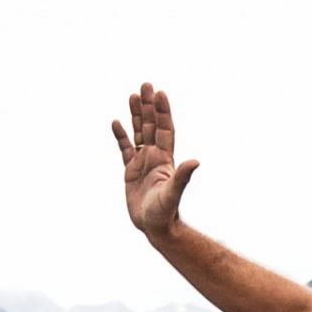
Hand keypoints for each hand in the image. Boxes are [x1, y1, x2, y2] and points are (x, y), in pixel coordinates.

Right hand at [114, 83, 195, 238]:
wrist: (155, 227)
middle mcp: (155, 157)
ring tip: (132, 95)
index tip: (159, 93)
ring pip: (139, 133)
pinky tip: (116, 122)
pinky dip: (121, 136)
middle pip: (151, 125)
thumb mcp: (173, 193)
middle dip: (149, 105)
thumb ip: (182, 177)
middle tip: (145, 84)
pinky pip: (124, 149)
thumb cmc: (165, 213)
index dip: (162, 111)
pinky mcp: (130, 172)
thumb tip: (195, 162)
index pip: (164, 129)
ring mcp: (143, 163)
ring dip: (136, 115)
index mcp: (165, 159)